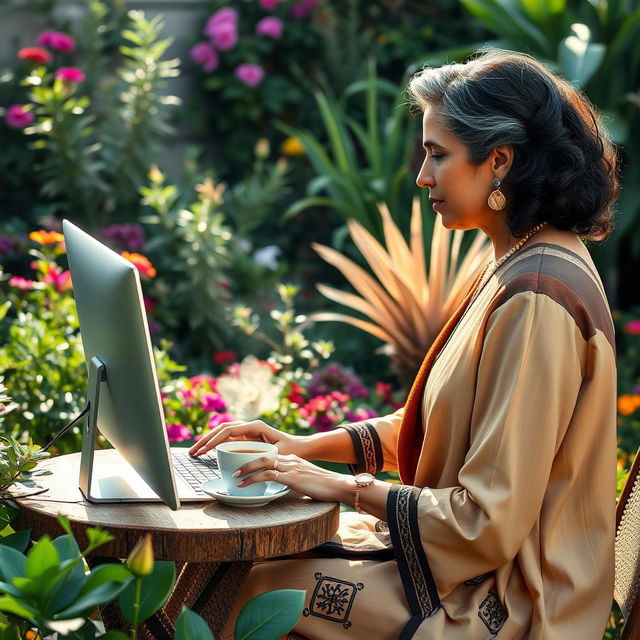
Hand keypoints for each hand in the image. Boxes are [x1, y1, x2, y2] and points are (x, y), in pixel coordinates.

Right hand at [188, 419, 307, 458]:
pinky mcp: (247, 439)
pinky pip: (228, 440)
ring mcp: (247, 432)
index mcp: (255, 426)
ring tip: (195, 452)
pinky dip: (216, 445)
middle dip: (205, 440)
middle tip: (192, 452)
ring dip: (208, 442)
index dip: (214, 439)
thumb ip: (264, 456)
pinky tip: (207, 453)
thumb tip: (247, 463)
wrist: (302, 447)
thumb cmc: (292, 449)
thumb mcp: (278, 454)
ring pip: (222, 434)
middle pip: (221, 429)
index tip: (204, 450)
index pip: (229, 430)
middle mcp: (249, 427)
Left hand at [232, 453, 352, 503]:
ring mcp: (291, 467)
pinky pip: (269, 475)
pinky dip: (253, 479)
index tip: (242, 465)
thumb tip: (281, 485)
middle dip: (246, 460)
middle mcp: (290, 460)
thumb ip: (292, 479)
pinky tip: (244, 484)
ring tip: (234, 477)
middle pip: (262, 454)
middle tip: (233, 469)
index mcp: (292, 459)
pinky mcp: (292, 478)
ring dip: (246, 469)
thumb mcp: (305, 480)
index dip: (253, 458)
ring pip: (263, 462)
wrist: (339, 486)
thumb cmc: (324, 486)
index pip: (269, 454)